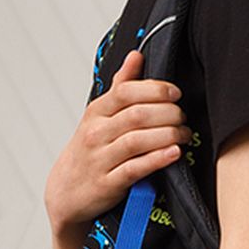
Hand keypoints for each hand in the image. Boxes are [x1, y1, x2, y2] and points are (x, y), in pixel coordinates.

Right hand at [46, 45, 195, 236]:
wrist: (64, 193)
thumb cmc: (88, 151)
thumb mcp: (98, 116)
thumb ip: (120, 86)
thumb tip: (136, 55)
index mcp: (96, 112)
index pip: (125, 92)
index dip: (155, 89)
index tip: (175, 93)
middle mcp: (97, 133)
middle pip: (137, 115)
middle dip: (168, 113)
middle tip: (183, 116)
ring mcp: (101, 159)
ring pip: (138, 140)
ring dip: (168, 135)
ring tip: (184, 134)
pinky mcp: (108, 184)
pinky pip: (136, 168)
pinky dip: (158, 159)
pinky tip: (174, 153)